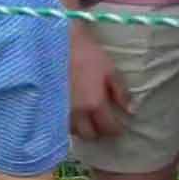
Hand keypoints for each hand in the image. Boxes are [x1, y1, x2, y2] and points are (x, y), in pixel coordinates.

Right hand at [69, 26, 128, 140]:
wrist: (59, 44)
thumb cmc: (87, 55)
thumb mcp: (110, 70)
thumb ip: (121, 92)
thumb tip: (130, 110)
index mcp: (94, 104)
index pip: (108, 128)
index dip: (116, 130)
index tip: (119, 127)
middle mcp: (77, 113)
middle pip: (89, 135)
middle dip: (98, 132)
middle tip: (102, 124)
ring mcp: (60, 111)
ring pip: (72, 131)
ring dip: (81, 129)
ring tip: (86, 120)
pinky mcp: (48, 106)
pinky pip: (60, 123)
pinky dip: (68, 123)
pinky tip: (71, 114)